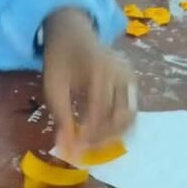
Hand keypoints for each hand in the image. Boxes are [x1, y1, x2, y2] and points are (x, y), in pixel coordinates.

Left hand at [43, 9, 136, 156]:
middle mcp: (122, 74)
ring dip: (114, 136)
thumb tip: (66, 148)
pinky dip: (119, 127)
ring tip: (93, 146)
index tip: (75, 152)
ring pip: (130, 116)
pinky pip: (131, 111)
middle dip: (103, 139)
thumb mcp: (53, 87)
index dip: (89, 135)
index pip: (100, 110)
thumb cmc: (60, 61)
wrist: (74, 35)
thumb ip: (61, 117)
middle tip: (84, 152)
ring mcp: (131, 78)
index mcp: (101, 71)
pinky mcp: (133, 83)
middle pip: (121, 116)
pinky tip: (102, 136)